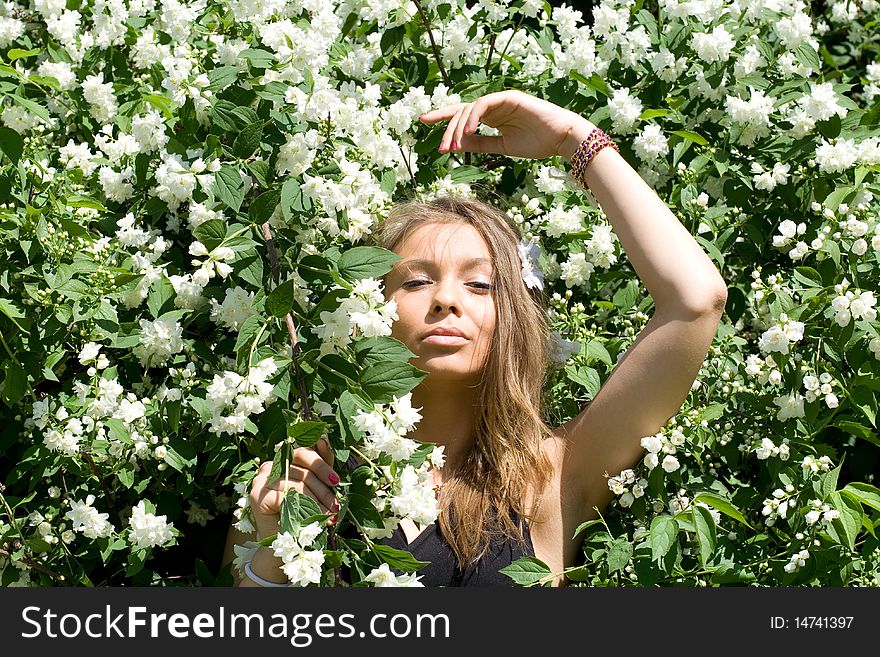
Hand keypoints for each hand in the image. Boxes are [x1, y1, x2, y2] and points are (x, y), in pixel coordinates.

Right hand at [248, 437, 338, 539]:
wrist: (282, 548)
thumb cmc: (300, 515)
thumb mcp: (314, 488)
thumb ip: (320, 467)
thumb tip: (323, 439)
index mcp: (282, 460)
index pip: (303, 453)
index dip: (322, 464)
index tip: (336, 481)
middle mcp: (269, 466)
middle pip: (302, 467)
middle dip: (323, 488)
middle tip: (335, 505)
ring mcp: (260, 480)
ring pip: (297, 483)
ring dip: (317, 501)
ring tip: (328, 515)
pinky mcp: (257, 495)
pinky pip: (287, 495)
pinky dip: (303, 508)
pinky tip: (312, 518)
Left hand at [419, 89, 595, 160]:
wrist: (561, 139)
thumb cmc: (537, 143)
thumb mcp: (502, 147)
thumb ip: (481, 143)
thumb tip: (458, 144)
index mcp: (492, 117)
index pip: (462, 114)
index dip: (442, 117)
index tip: (423, 121)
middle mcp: (494, 106)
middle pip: (461, 112)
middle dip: (447, 130)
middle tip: (441, 149)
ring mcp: (501, 100)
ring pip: (470, 108)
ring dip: (458, 127)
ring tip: (454, 146)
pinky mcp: (510, 97)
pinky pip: (484, 104)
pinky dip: (473, 117)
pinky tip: (468, 131)